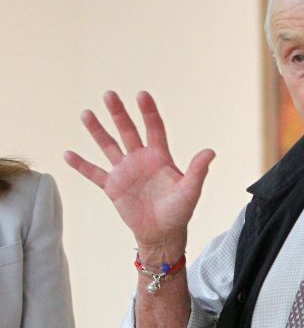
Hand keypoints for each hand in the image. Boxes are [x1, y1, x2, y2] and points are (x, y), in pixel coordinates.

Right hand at [64, 91, 214, 254]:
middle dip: (119, 113)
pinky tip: (68, 153)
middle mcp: (141, 160)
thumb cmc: (179, 212)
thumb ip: (198, 170)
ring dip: (97, 131)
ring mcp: (125, 172)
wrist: (162, 234)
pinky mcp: (113, 187)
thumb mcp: (191, 190)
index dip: (148, 112)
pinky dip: (81, 164)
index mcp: (160, 157)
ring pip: (109, 146)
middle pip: (128, 131)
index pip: (154, 128)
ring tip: (86, 113)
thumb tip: (211, 151)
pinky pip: (94, 173)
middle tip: (110, 94)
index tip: (142, 94)